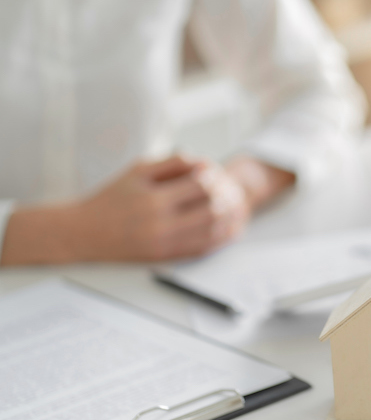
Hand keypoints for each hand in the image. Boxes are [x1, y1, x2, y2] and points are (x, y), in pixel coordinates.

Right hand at [2, 156, 253, 263]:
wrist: (83, 233)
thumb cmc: (112, 197)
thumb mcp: (138, 171)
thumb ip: (172, 163)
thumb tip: (205, 162)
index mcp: (154, 198)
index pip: (200, 185)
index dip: (216, 177)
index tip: (219, 174)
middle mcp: (160, 223)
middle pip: (211, 209)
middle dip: (228, 199)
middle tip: (235, 192)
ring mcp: (164, 243)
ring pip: (212, 232)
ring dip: (231, 220)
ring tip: (238, 209)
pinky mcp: (165, 258)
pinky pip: (202, 249)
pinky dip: (221, 239)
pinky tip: (230, 230)